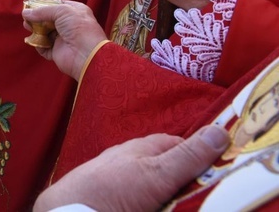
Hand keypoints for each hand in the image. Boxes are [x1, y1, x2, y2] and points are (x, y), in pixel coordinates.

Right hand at [22, 0, 107, 80]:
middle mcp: (69, 25)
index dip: (45, 5)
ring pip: (45, 33)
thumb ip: (42, 11)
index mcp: (75, 12)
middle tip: (26, 17)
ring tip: (27, 26)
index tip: (32, 5)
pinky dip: (38, 44)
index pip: (57, 6)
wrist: (86, 54)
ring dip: (35, 30)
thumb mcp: (62, 11)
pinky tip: (33, 40)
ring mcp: (63, 39)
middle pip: (49, 20)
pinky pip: (43, 47)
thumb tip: (26, 13)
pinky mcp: (57, 52)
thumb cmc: (79, 28)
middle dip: (37, 18)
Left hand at [34, 125, 229, 211]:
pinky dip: (149, 201)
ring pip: (149, 185)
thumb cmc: (111, 189)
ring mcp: (118, 184)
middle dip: (183, 177)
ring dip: (166, 193)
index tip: (223, 167)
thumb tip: (221, 131)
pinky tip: (156, 206)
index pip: (174, 144)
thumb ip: (186, 157)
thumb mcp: (156, 174)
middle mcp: (127, 163)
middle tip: (210, 191)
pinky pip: (137, 198)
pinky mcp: (112, 200)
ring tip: (186, 202)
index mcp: (138, 150)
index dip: (198, 153)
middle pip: (163, 167)